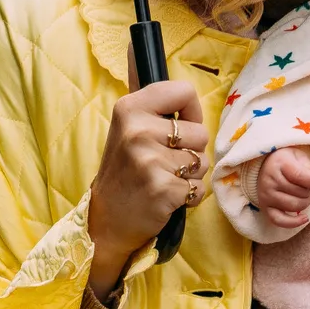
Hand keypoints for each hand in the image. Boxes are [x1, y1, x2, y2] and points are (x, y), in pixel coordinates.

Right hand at [87, 71, 206, 296]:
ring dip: (190, 175)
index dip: (191, 113)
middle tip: (164, 163)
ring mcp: (149, 161)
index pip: (184, 91)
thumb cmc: (126, 171)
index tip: (179, 128)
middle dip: (191, 151)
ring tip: (164, 179)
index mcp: (130, 108)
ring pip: (202, 161)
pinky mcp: (162, 188)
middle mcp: (138, 131)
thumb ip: (156, 109)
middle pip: (200, 132)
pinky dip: (189, 196)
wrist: (107, 218)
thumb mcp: (129, 128)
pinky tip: (167, 197)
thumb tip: (182, 89)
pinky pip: (199, 188)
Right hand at [255, 145, 309, 228]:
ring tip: (303, 196)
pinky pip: (280, 221)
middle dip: (309, 190)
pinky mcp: (265, 208)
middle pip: (300, 192)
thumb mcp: (298, 157)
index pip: (300, 176)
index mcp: (279, 164)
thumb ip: (309, 167)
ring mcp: (267, 196)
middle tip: (306, 185)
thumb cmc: (286, 162)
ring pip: (295, 206)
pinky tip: (304, 218)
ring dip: (305, 202)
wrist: (266, 166)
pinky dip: (294, 222)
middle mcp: (270, 181)